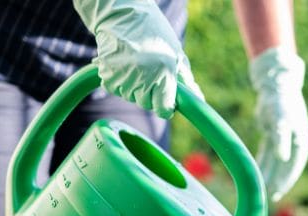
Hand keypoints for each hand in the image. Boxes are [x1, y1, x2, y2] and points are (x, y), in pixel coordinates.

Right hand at [73, 0, 202, 117]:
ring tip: (135, 64)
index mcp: (164, 73)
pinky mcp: (107, 74)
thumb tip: (199, 99)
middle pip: (146, 104)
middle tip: (149, 72)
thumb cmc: (154, 33)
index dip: (165, 106)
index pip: (163, 109)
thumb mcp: (175, 54)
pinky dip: (119, 80)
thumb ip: (186, 80)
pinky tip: (123, 63)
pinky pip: (115, 88)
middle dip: (149, 94)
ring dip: (133, 86)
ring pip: (130, 97)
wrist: (122, 13)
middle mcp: (144, 77)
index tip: (165, 100)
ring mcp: (124, 76)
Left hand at [250, 47, 307, 201]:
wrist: (277, 85)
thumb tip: (283, 158)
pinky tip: (256, 175)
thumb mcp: (281, 119)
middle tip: (267, 197)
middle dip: (276, 183)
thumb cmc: (281, 102)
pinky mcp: (273, 136)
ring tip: (260, 190)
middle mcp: (294, 144)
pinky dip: (263, 165)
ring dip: (268, 176)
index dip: (285, 181)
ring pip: (275, 163)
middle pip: (285, 169)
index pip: (293, 167)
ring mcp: (284, 141)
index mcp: (300, 143)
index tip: (275, 193)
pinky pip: (268, 155)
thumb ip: (281, 139)